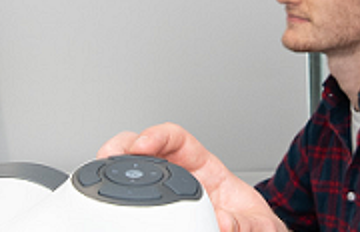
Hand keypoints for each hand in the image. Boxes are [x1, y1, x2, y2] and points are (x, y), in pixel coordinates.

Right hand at [99, 123, 287, 231]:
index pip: (177, 139)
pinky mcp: (160, 215)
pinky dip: (119, 197)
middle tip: (110, 157)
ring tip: (100, 175)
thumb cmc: (254, 228)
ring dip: (114, 170)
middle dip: (123, 147)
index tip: (144, 145)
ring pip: (133, 173)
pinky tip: (111, 202)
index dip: (157, 136)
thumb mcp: (259, 225)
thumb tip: (223, 221)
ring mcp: (167, 195)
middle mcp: (182, 177)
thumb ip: (244, 222)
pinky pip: (135, 201)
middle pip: (144, 150)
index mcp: (205, 168)